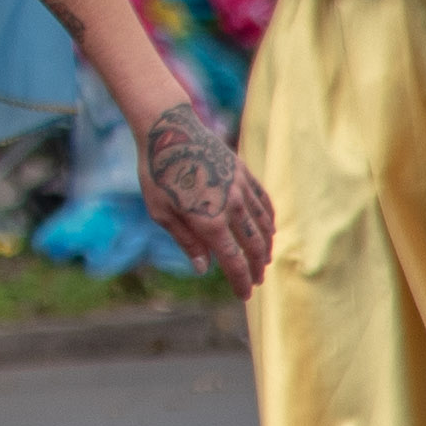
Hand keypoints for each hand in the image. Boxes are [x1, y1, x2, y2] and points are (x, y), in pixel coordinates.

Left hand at [134, 96, 272, 297]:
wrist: (170, 130)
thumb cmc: (157, 173)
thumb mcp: (161, 212)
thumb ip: (186, 241)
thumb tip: (204, 268)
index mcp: (209, 221)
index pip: (232, 261)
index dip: (240, 281)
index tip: (244, 295)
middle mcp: (231, 206)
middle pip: (253, 245)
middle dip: (256, 268)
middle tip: (256, 281)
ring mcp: (241, 188)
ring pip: (263, 224)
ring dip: (265, 246)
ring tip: (263, 259)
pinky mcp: (244, 173)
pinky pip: (263, 201)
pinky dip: (268, 219)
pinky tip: (267, 228)